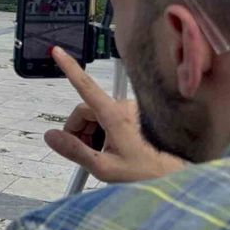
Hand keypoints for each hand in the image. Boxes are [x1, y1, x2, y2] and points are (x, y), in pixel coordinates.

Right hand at [44, 47, 186, 182]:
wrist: (178, 176)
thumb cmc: (146, 173)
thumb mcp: (104, 167)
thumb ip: (74, 150)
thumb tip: (51, 136)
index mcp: (115, 115)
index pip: (85, 86)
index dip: (69, 68)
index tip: (57, 52)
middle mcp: (124, 107)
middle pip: (87, 109)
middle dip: (79, 128)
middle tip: (81, 150)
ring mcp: (133, 110)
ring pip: (99, 114)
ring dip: (93, 131)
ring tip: (102, 153)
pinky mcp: (139, 116)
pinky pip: (112, 117)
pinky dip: (106, 130)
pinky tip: (113, 148)